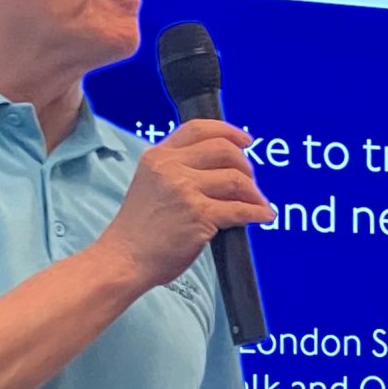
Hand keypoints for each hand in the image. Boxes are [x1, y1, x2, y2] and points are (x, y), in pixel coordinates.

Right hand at [97, 120, 273, 289]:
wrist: (124, 260)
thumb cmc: (138, 232)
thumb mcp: (149, 185)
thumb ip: (175, 171)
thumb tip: (219, 168)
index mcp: (158, 157)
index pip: (198, 129)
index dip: (228, 131)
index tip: (245, 141)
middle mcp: (171, 167)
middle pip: (223, 150)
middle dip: (245, 164)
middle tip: (251, 180)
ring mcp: (185, 190)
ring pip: (235, 179)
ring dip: (253, 191)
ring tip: (258, 202)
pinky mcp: (199, 215)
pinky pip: (239, 209)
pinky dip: (257, 212)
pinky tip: (263, 216)